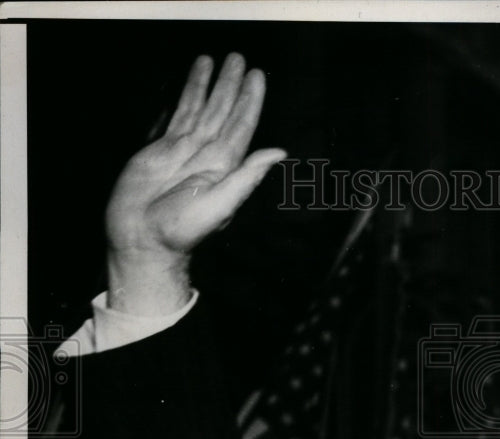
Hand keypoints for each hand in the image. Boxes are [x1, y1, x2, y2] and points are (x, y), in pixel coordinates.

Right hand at [105, 52, 285, 313]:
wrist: (143, 241)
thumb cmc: (180, 232)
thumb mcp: (219, 206)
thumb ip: (247, 178)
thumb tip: (279, 154)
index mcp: (224, 167)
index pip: (241, 126)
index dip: (249, 101)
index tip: (256, 77)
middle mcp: (207, 155)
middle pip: (223, 112)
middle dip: (232, 86)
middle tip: (240, 59)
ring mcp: (185, 150)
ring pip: (202, 109)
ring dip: (211, 85)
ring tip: (218, 60)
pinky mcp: (162, 150)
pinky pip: (179, 115)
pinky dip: (188, 96)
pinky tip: (194, 80)